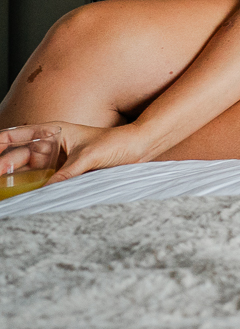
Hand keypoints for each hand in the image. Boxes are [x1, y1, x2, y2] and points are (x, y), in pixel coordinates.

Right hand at [4, 120, 152, 184]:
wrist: (138, 149)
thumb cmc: (115, 143)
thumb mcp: (89, 157)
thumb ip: (67, 173)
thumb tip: (48, 190)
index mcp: (55, 131)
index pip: (19, 134)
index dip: (1, 141)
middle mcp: (52, 144)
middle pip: (18, 156)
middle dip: (2, 166)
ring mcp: (57, 160)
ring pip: (27, 170)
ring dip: (14, 179)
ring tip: (3, 190)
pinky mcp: (64, 173)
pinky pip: (42, 181)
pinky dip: (31, 188)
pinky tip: (22, 197)